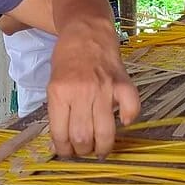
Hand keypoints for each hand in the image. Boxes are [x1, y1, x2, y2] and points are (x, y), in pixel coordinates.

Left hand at [47, 19, 140, 157]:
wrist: (87, 31)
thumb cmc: (67, 58)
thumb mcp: (53, 83)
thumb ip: (58, 110)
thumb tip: (62, 141)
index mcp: (59, 92)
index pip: (60, 133)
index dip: (64, 150)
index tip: (68, 153)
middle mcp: (81, 91)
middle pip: (83, 137)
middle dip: (83, 151)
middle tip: (85, 150)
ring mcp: (104, 88)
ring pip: (104, 131)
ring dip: (103, 146)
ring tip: (101, 148)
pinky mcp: (122, 83)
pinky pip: (131, 108)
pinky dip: (129, 119)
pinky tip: (124, 121)